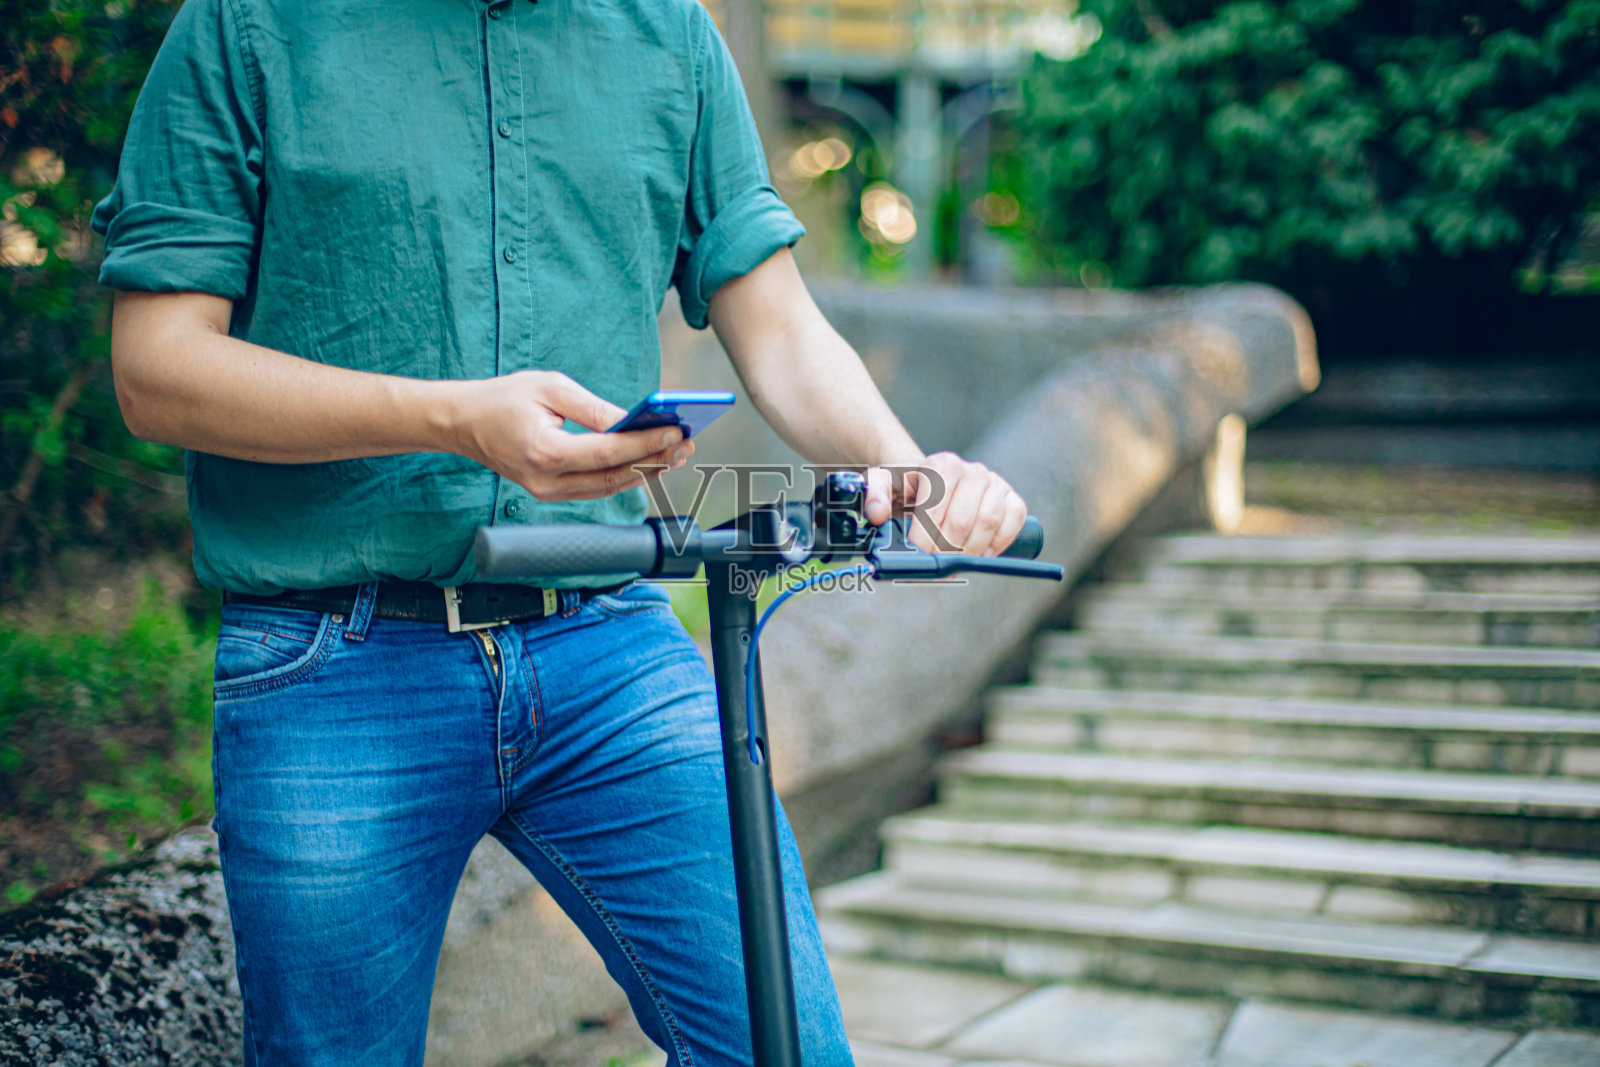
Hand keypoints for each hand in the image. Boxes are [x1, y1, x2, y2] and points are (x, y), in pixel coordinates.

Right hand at [446, 371, 691, 501]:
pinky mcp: (551, 492)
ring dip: (645, 471)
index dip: (646, 443)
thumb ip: (593, 408)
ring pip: (609, 487)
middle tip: (687, 443)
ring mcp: (548, 492)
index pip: (608, 452)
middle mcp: (547, 481)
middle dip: (655, 460)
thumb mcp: (550, 388)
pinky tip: (648, 460)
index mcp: (545, 452)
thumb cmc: (503, 399)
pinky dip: (625, 475)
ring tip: (676, 452)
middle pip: (614, 476)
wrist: (462, 423)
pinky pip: (597, 488)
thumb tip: (634, 421)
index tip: (677, 430)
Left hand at [865, 451, 1026, 556]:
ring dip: (970, 552)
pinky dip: (999, 543)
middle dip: (944, 552)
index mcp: (941, 465)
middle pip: (961, 521)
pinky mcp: (1011, 497)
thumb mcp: (883, 486)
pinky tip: (980, 555)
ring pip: (988, 523)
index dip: (924, 540)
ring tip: (953, 563)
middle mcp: (971, 470)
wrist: (931, 481)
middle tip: (934, 567)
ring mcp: (995, 483)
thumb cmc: (906, 488)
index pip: (934, 509)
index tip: (916, 557)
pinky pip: (1014, 521)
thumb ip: (873, 495)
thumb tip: (877, 514)